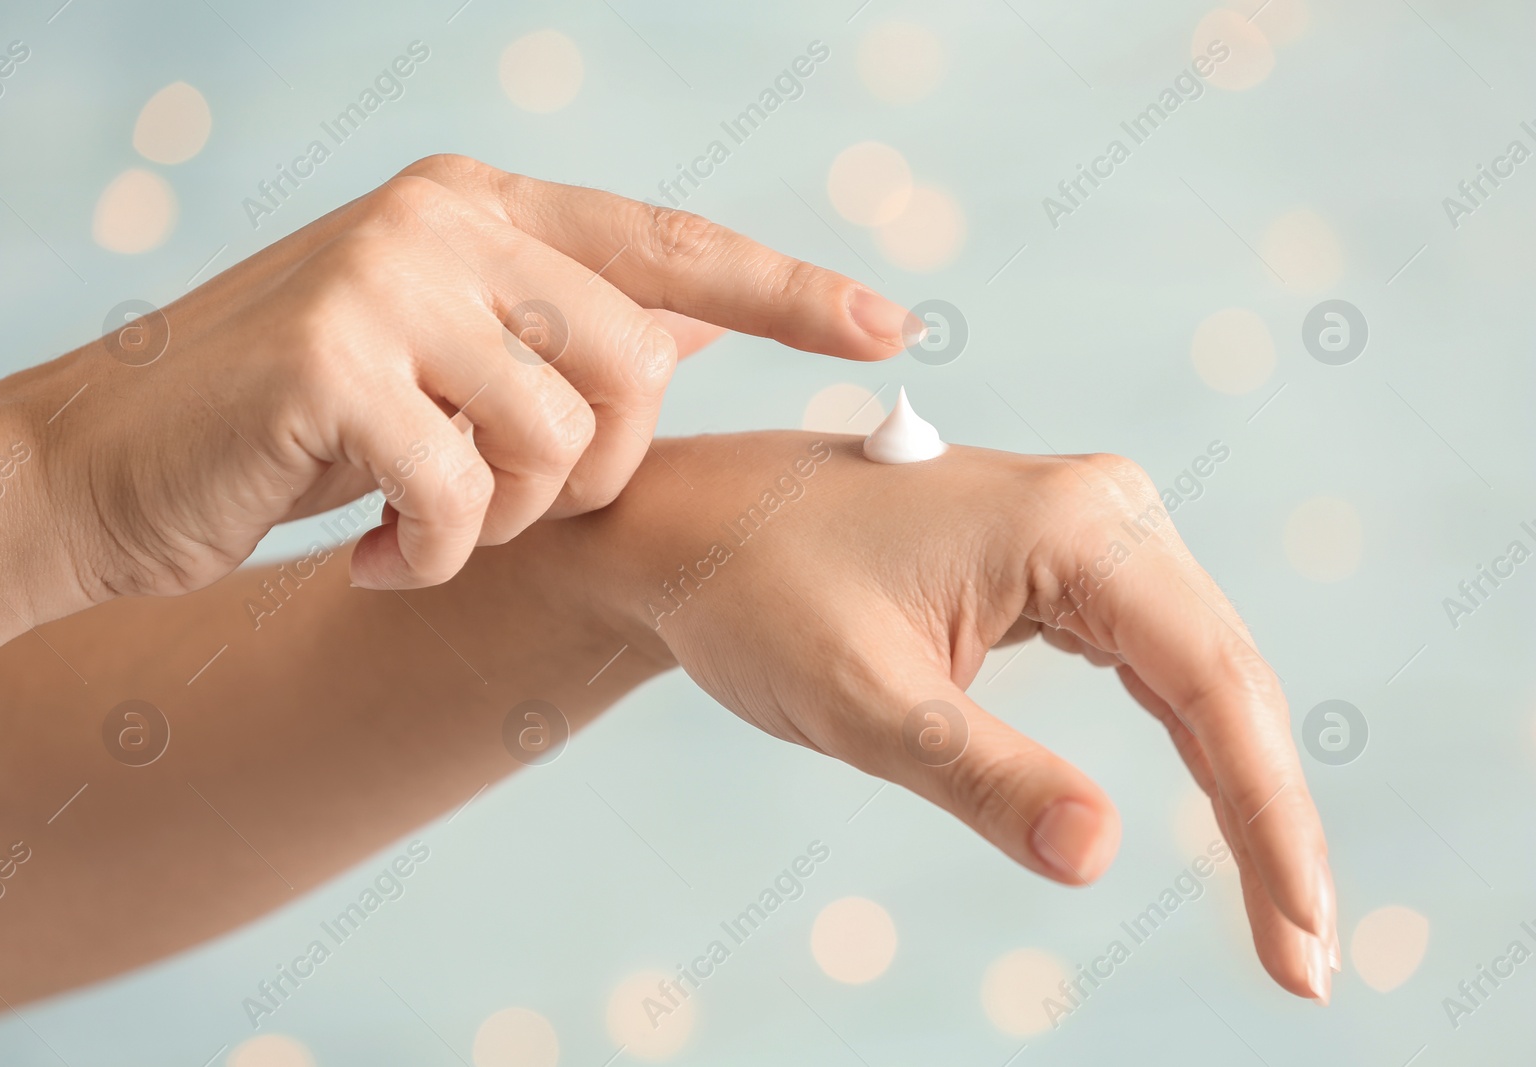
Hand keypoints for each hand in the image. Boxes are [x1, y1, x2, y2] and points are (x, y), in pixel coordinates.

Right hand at [27, 154, 910, 605]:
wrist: (110, 465)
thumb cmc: (295, 425)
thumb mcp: (444, 358)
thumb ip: (558, 329)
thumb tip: (694, 327)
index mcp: (480, 206)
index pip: (668, 241)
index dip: (786, 289)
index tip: (889, 322)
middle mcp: (442, 219)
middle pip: (633, 363)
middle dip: (599, 470)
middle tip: (515, 506)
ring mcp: (385, 275)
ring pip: (559, 433)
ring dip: (512, 518)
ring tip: (434, 526)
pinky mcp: (334, 358)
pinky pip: (469, 491)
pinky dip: (440, 552)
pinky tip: (382, 556)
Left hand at [588, 432, 1336, 1002]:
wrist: (693, 530)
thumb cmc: (757, 592)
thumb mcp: (863, 700)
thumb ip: (981, 775)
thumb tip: (1097, 853)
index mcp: (1072, 525)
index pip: (1211, 684)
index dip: (1267, 816)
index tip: (1300, 933)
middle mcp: (1100, 511)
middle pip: (1226, 682)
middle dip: (1268, 819)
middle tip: (1302, 960)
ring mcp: (1084, 531)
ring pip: (1200, 676)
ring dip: (1241, 791)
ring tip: (1277, 911)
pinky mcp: (1059, 562)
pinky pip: (1150, 663)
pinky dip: (1189, 745)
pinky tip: (1220, 813)